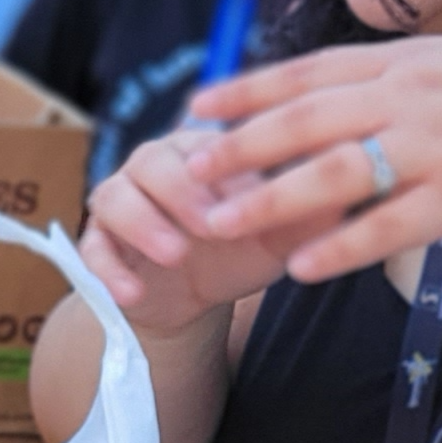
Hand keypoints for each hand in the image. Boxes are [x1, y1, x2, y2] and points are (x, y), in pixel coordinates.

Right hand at [78, 126, 292, 334]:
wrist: (193, 297)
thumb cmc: (241, 249)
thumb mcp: (278, 237)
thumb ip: (306, 215)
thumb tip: (350, 191)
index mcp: (199, 150)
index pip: (206, 145)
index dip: (224, 166)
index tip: (250, 196)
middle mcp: (153, 166)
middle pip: (153, 160)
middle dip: (181, 192)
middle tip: (210, 225)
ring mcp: (120, 201)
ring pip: (114, 196)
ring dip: (142, 223)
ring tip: (174, 254)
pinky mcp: (99, 243)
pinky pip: (92, 250)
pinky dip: (108, 271)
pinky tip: (132, 293)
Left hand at [178, 38, 441, 281]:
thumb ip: (398, 80)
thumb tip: (340, 92)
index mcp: (407, 62)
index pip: (309, 71)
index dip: (248, 90)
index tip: (197, 106)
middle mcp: (412, 97)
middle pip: (305, 119)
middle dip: (238, 147)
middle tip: (187, 170)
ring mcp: (435, 147)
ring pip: (332, 173)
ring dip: (268, 200)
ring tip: (218, 226)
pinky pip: (385, 227)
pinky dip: (337, 249)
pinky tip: (297, 270)